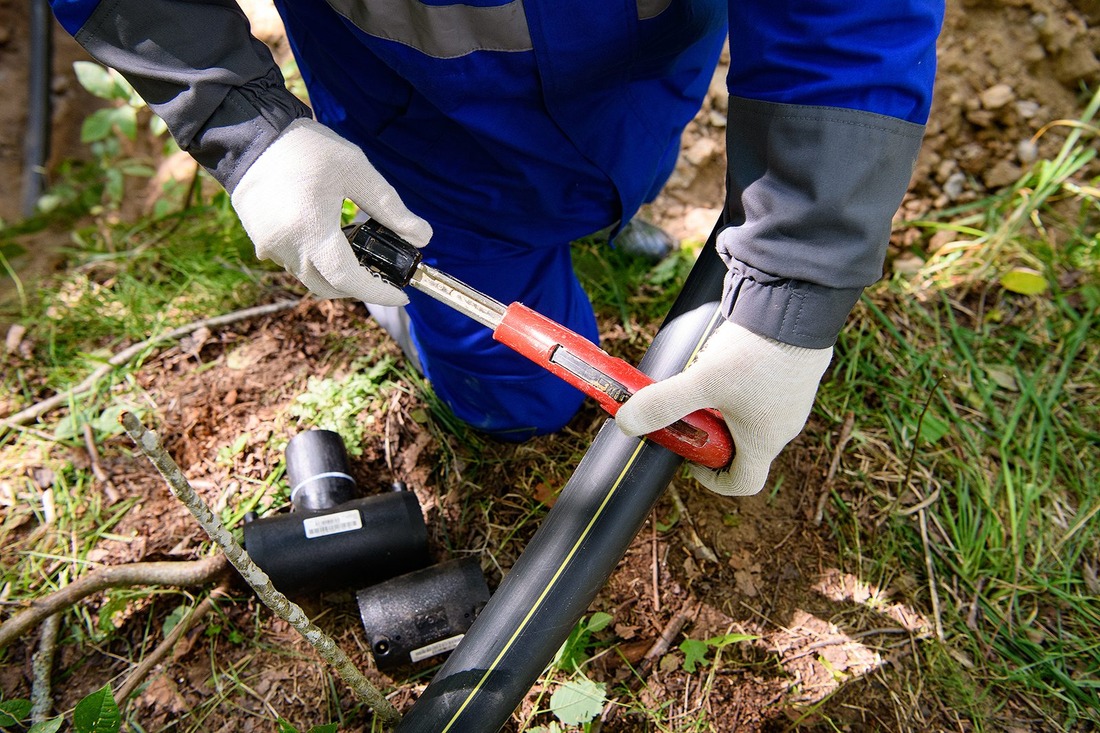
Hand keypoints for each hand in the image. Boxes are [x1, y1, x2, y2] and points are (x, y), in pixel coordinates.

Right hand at [231, 118, 431, 304]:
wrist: (251, 136)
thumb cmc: (306, 148)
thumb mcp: (356, 171)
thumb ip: (390, 207)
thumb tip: (423, 237)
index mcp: (311, 232)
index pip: (349, 280)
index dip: (378, 293)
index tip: (402, 296)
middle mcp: (287, 248)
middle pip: (329, 288)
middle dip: (360, 288)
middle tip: (384, 275)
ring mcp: (270, 247)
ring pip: (311, 279)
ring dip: (337, 276)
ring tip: (361, 255)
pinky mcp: (262, 242)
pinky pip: (294, 265)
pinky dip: (318, 264)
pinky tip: (332, 242)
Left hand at [615, 321, 832, 495]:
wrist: (799, 308)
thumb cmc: (756, 353)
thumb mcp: (703, 381)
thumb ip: (663, 403)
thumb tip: (627, 424)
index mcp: (765, 441)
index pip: (743, 483)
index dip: (713, 480)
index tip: (693, 459)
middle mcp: (784, 426)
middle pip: (745, 449)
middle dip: (713, 438)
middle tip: (692, 414)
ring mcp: (794, 400)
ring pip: (755, 419)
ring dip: (727, 410)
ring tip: (707, 383)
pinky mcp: (797, 375)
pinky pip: (767, 393)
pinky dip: (744, 388)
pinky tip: (729, 361)